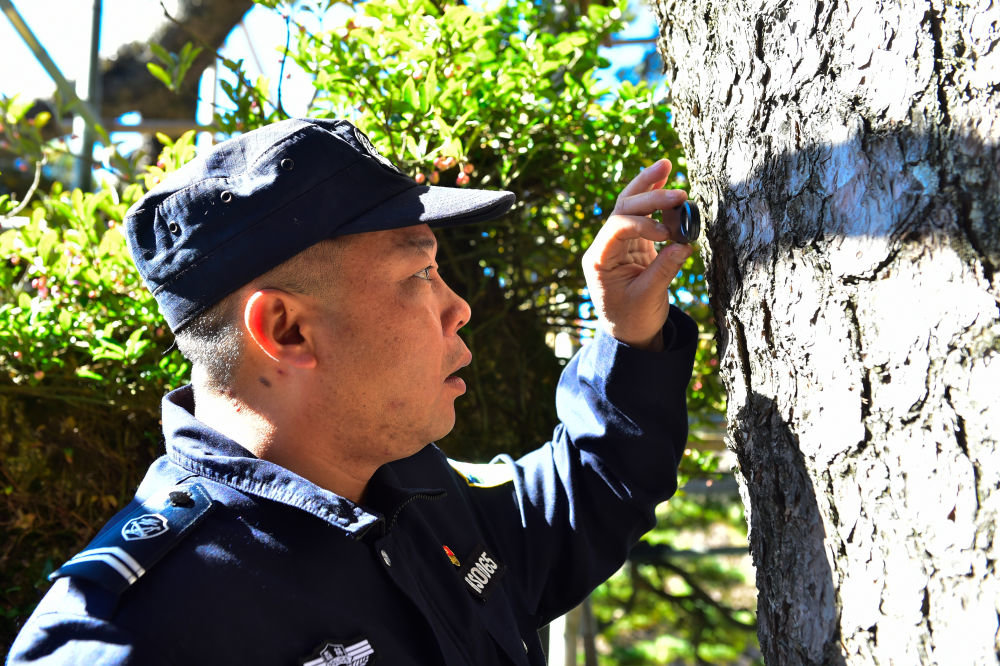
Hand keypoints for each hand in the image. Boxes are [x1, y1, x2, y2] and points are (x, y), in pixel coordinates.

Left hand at [582, 159, 693, 350]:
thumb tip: (685, 244)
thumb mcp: (648, 297)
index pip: (617, 227)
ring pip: (630, 205)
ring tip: (665, 164)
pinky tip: (666, 182)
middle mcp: (606, 246)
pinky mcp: (635, 244)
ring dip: (648, 186)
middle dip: (649, 195)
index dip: (644, 223)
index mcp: (600, 259)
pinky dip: (656, 201)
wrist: (630, 334)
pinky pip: (643, 216)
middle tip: (678, 190)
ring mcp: (619, 242)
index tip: (668, 234)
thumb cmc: (633, 320)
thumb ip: (664, 269)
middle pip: (623, 208)